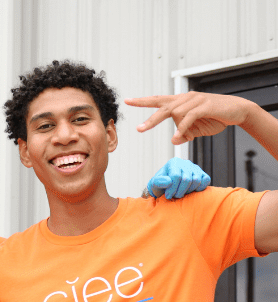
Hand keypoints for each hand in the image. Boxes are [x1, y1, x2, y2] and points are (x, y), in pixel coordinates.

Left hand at [125, 92, 253, 144]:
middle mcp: (185, 98)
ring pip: (177, 112)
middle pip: (163, 106)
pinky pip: (190, 117)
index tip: (127, 101)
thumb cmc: (214, 117)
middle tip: (139, 129)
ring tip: (180, 137)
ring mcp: (195, 100)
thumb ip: (183, 135)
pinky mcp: (205, 105)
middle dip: (151, 119)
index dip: (142, 101)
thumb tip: (173, 140)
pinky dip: (183, 127)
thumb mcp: (195, 130)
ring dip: (176, 127)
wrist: (236, 111)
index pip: (158, 100)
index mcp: (179, 102)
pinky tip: (179, 136)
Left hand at [145, 158, 210, 199]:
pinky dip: (200, 187)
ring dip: (188, 191)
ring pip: (196, 181)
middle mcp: (185, 163)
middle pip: (186, 179)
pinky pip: (206, 180)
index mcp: (173, 163)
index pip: (176, 176)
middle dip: (180, 191)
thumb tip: (168, 181)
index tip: (168, 196)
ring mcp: (195, 168)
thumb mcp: (154, 185)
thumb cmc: (160, 186)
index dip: (172, 189)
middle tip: (175, 196)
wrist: (167, 189)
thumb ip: (158, 182)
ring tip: (181, 193)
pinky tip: (192, 191)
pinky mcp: (202, 174)